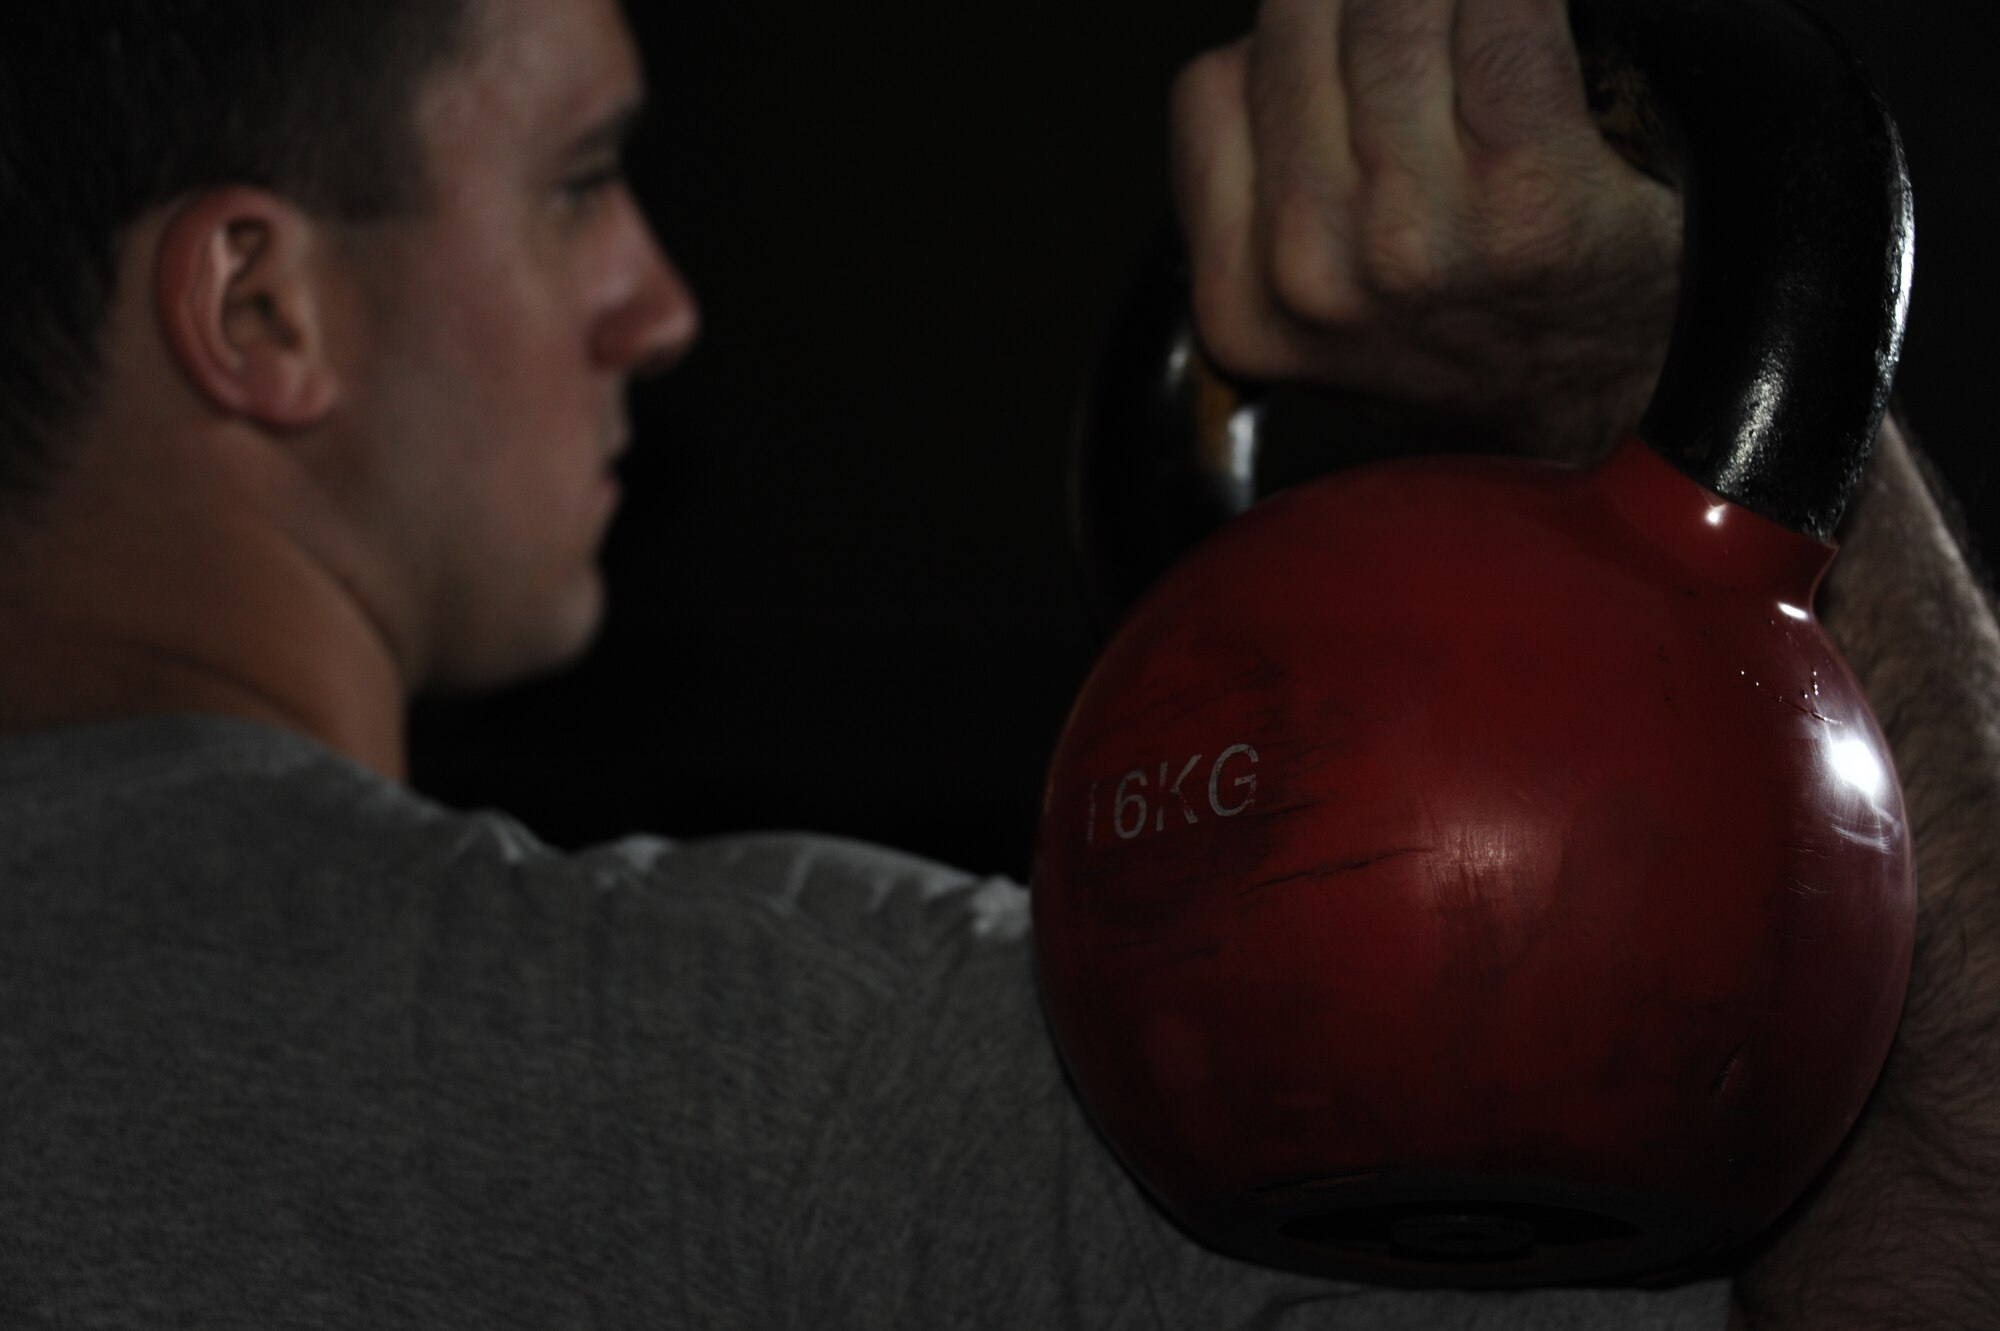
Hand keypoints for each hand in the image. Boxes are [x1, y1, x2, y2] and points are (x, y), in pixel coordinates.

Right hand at [1170, 0, 1681, 460]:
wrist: (1608, 400)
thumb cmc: (1475, 331)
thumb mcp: (1315, 302)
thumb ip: (1268, 186)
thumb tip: (1271, 39)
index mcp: (1240, 303)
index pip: (1211, 85)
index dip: (1289, 40)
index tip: (1347, 40)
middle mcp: (1310, 270)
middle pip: (1296, 23)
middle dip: (1363, 3)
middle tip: (1421, 27)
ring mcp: (1414, 229)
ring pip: (1392, 0)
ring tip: (1478, 26)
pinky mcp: (1526, 183)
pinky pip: (1505, 13)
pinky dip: (1517, 0)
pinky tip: (1534, 17)